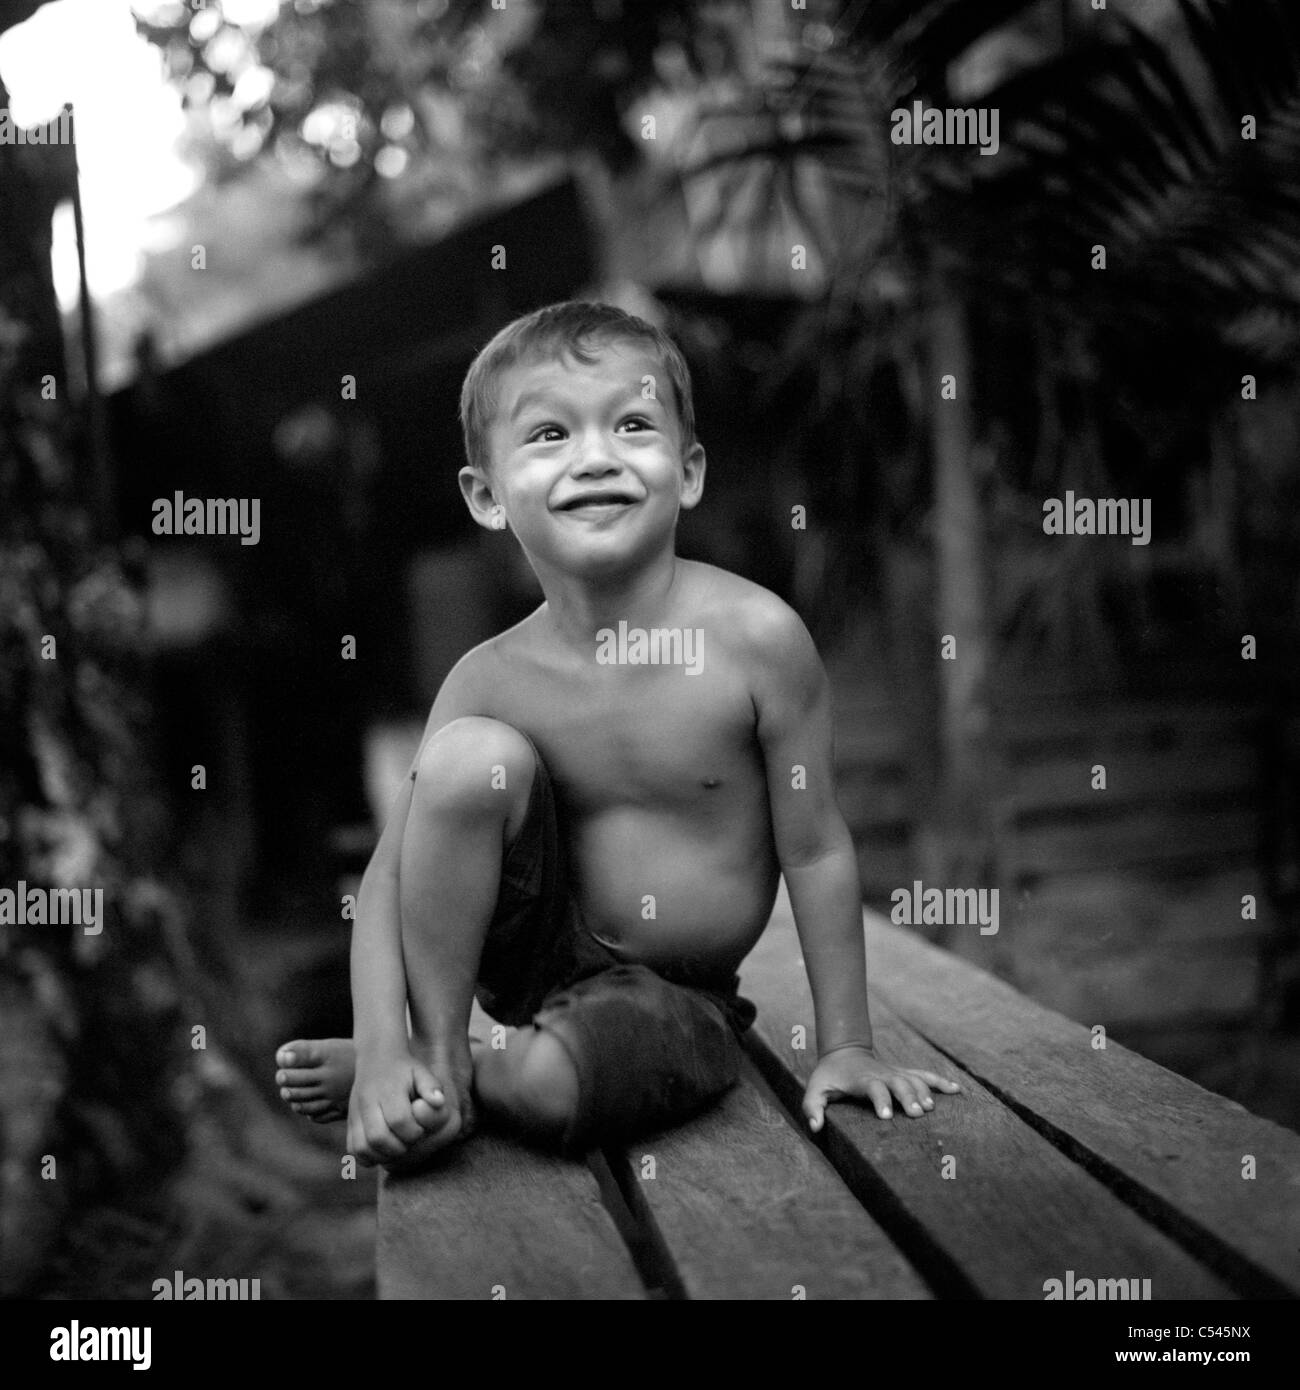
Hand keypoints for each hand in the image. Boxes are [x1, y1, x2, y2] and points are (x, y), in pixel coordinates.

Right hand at [346, 1048, 447, 1165]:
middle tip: (408, 1142)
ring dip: (382, 1155)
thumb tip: (439, 1102)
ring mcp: (355, 1114)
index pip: (399, 1120)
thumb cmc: (405, 1069)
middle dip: (398, 1147)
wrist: (377, 1058)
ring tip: (397, 1148)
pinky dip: (368, 1157)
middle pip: (378, 1137)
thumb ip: (431, 1087)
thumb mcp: (421, 1072)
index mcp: (387, 1090)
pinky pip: (354, 1150)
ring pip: (362, 1148)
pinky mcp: (350, 1123)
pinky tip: (382, 1150)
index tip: (420, 1129)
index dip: (413, 1131)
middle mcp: (367, 1102)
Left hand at [801, 1044, 960, 1132]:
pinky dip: (942, 1082)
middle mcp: (883, 1074)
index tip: (886, 1116)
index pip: (874, 1088)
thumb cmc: (830, 1076)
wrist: (844, 1051)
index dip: (881, 1099)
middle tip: (917, 1114)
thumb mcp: (815, 1089)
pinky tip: (957, 1091)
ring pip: (915, 1079)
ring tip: (932, 1109)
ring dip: (925, 1092)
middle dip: (908, 1097)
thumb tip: (816, 1127)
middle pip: (899, 1084)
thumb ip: (812, 1107)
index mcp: (863, 1079)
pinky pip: (926, 1076)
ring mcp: (896, 1073)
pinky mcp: (905, 1073)